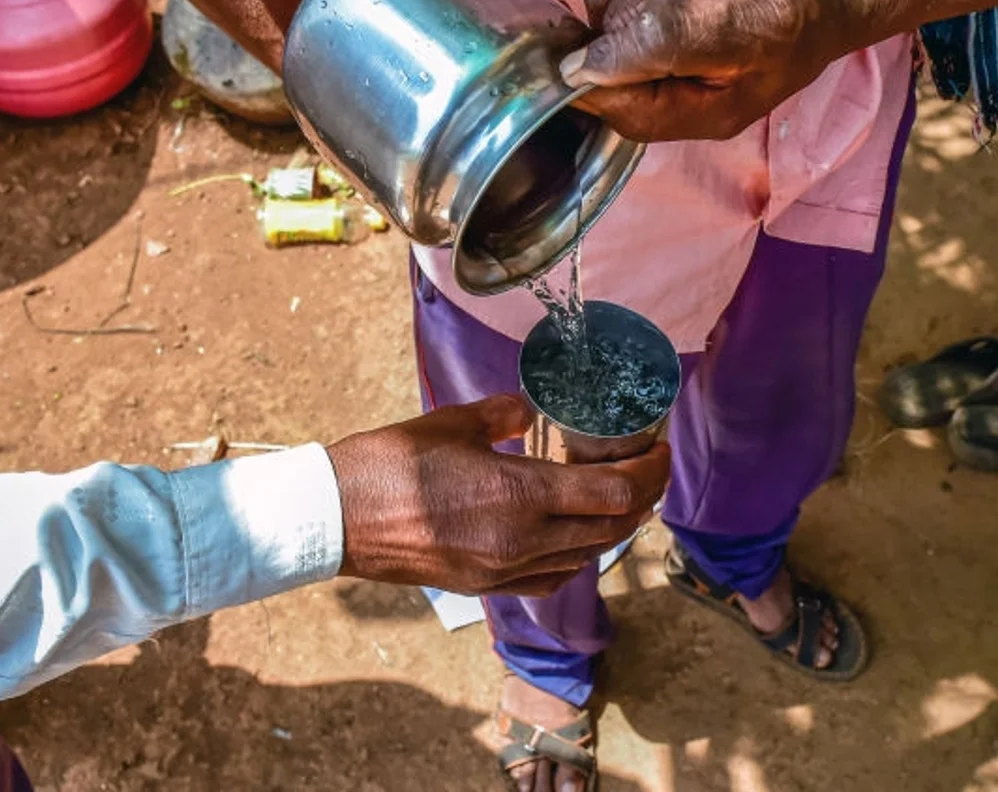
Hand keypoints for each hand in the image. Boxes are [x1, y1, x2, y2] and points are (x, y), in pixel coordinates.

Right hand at [329, 396, 669, 595]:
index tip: (660, 451)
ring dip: (613, 529)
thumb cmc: (389, 464)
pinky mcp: (485, 586)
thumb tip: (530, 411)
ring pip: (585, 556)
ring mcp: (504, 570)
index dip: (649, 472)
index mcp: (519, 494)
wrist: (337, 519)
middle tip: (652, 471)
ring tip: (623, 500)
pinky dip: (577, 557)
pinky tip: (576, 537)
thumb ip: (504, 415)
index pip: (613, 492)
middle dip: (642, 499)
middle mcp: (521, 540)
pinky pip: (552, 578)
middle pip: (609, 527)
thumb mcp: (453, 422)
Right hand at [561, 0, 857, 141]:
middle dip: (614, 56)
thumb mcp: (725, 113)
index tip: (580, 81)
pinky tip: (658, 11)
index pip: (659, 33)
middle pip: (625, 17)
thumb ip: (650, 111)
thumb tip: (577, 85)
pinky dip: (619, 5)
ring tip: (662, 41)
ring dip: (614, 31)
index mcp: (752, 19)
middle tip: (651, 72)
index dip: (609, 62)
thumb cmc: (774, 63)